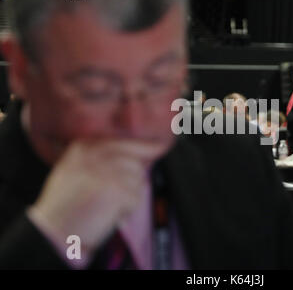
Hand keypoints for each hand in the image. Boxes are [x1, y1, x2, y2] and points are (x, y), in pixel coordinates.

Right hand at [30, 139, 166, 253]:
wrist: (53, 232)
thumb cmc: (65, 204)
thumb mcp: (74, 168)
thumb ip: (101, 156)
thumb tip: (138, 154)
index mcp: (86, 146)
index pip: (126, 139)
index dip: (146, 146)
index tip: (160, 146)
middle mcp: (98, 153)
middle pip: (136, 158)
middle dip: (135, 175)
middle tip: (120, 190)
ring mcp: (109, 170)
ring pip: (138, 179)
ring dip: (128, 195)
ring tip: (105, 204)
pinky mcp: (118, 189)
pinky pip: (136, 198)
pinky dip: (127, 209)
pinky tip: (108, 212)